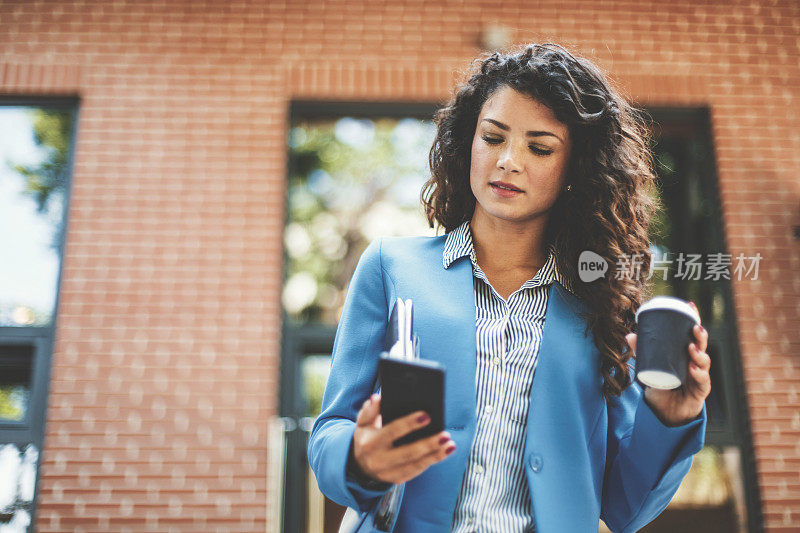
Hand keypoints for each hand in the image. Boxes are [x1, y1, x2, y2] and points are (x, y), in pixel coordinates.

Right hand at [351, 393, 455, 483]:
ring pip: (415, 465)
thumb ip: (369, 410)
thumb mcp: (363, 423)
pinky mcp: (396, 480)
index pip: (391, 432)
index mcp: (370, 443)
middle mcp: (378, 461)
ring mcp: (388, 473)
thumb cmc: (366, 436)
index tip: (426, 416)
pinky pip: (416, 471)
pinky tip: (445, 452)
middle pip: (407, 453)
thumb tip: (377, 398)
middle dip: (428, 444)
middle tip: (445, 434)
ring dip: (435, 455)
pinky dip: (431, 461)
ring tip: (450, 444)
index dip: (409, 424)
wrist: (358, 464)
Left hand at [625, 301, 711, 426]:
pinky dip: (698, 374)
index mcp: (686, 352)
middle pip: (702, 345)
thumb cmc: (663, 384)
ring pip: (704, 361)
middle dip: (700, 335)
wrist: (668, 412)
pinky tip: (692, 368)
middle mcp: (696, 362)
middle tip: (694, 328)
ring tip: (691, 347)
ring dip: (699, 353)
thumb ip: (642, 352)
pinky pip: (702, 381)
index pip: (692, 333)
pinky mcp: (700, 390)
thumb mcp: (651, 366)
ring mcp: (700, 375)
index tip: (690, 305)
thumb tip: (629, 335)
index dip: (694, 319)